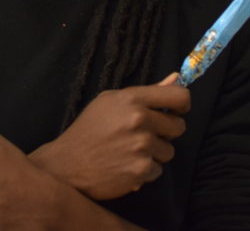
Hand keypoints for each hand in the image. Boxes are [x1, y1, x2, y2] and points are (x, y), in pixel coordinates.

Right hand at [29, 73, 189, 199]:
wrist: (66, 165)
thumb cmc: (88, 130)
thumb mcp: (110, 101)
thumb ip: (146, 91)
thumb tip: (177, 78)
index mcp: (132, 99)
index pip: (179, 96)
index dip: (182, 104)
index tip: (175, 111)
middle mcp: (139, 120)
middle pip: (178, 126)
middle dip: (166, 132)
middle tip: (145, 134)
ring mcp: (141, 147)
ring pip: (169, 150)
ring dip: (154, 153)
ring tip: (131, 151)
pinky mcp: (140, 170)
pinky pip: (158, 170)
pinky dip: (145, 171)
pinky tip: (126, 166)